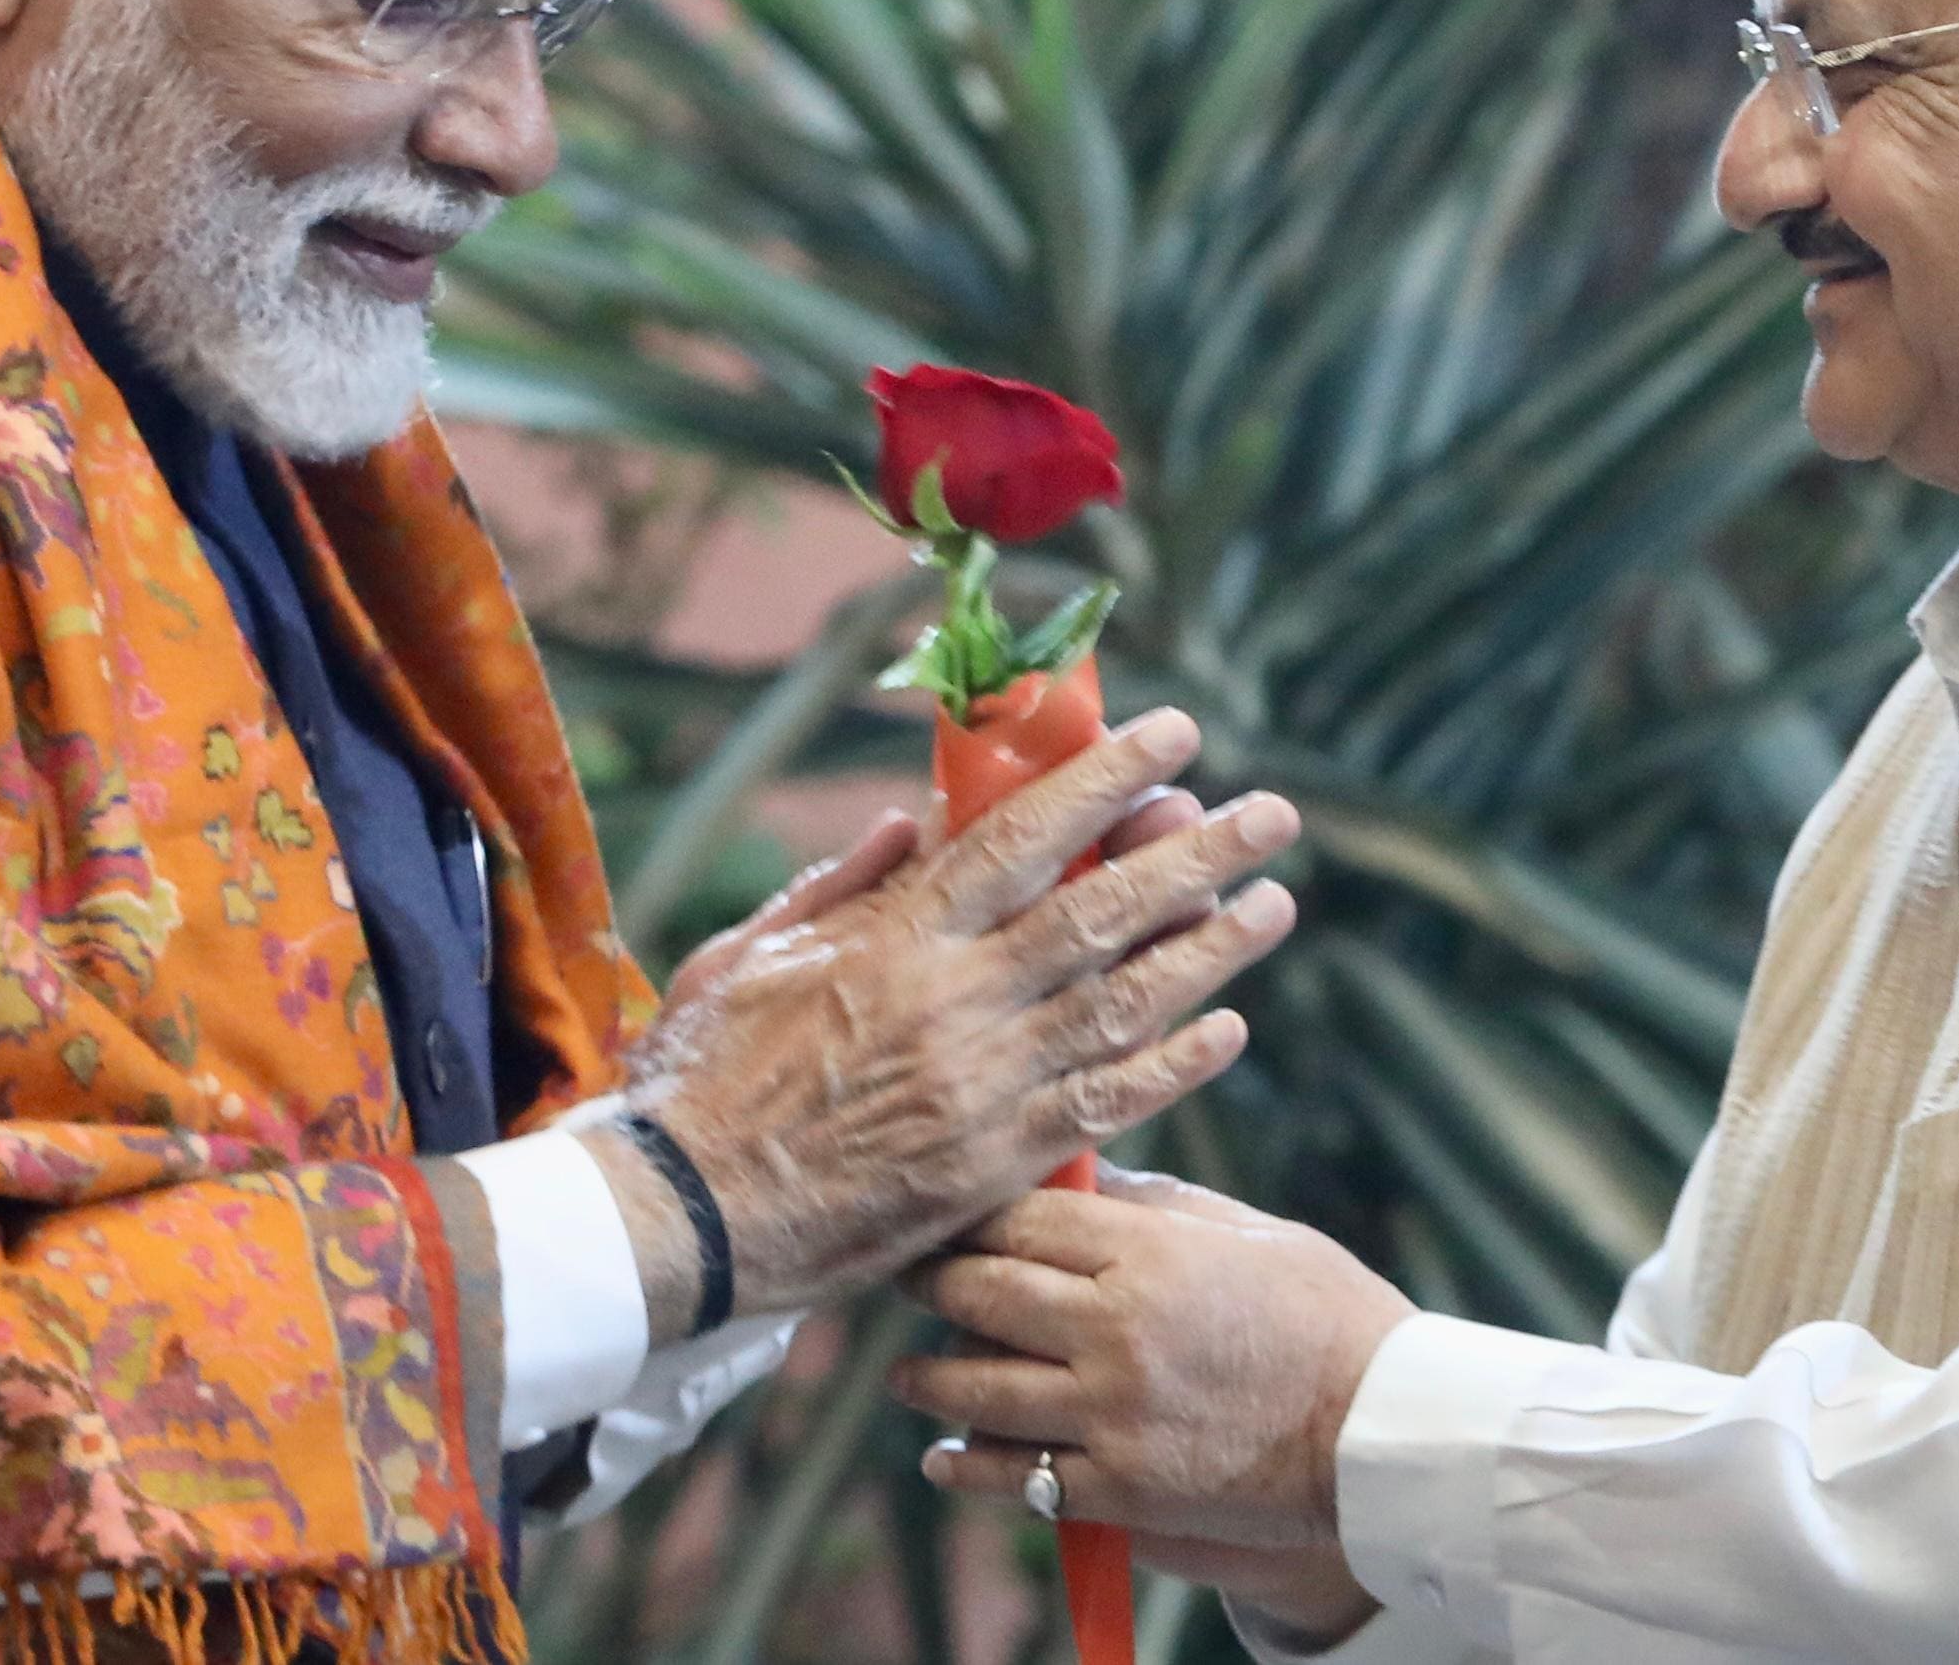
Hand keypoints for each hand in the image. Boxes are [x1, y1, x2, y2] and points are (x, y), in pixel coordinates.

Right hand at [607, 713, 1294, 1326]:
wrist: (684, 1220)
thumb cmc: (703, 1076)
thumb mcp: (754, 952)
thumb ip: (845, 884)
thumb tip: (919, 819)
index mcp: (897, 938)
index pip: (1023, 837)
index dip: (1107, 781)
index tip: (1174, 737)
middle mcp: (955, 1004)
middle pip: (1102, 912)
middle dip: (1197, 854)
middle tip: (1275, 812)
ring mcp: (983, 1089)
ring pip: (1125, 1004)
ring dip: (1210, 950)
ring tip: (1274, 903)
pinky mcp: (994, 1166)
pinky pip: (1107, 1105)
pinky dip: (1173, 1064)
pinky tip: (1226, 1027)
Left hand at [890, 1166, 1413, 1633]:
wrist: (1385, 1433)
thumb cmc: (1328, 1315)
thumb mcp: (1246, 1232)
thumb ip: (1153, 1202)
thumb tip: (1078, 1172)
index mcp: (1148, 1252)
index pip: (1018, 1218)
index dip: (965, 1212)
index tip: (938, 1209)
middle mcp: (1115, 1329)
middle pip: (979, 1294)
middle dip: (929, 1282)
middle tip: (904, 1277)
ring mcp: (1111, 1415)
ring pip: (977, 1389)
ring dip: (928, 1380)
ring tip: (908, 1375)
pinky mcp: (1120, 1490)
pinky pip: (1014, 1477)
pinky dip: (966, 1468)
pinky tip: (943, 1459)